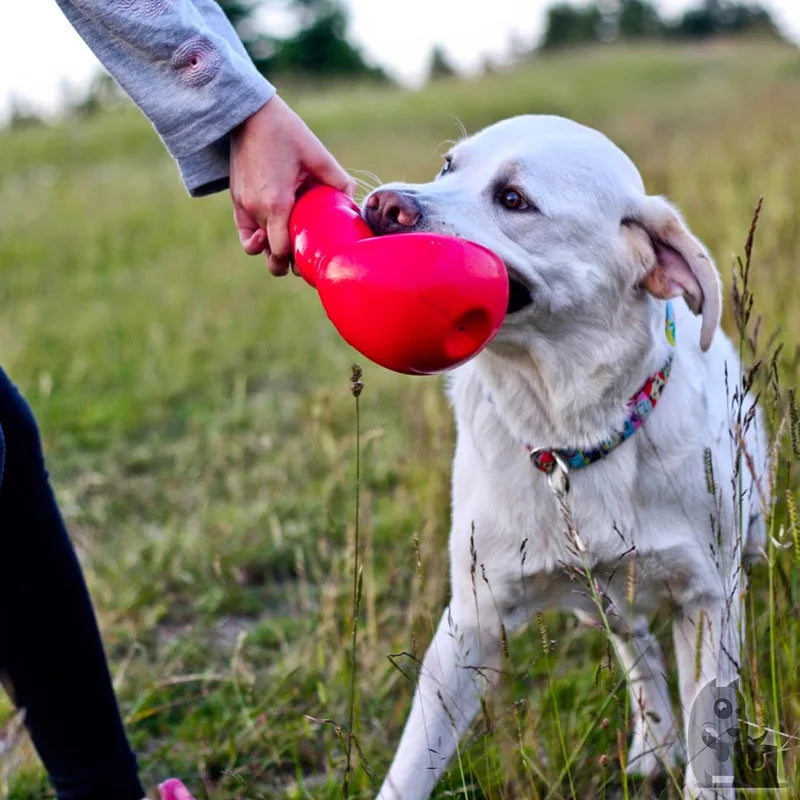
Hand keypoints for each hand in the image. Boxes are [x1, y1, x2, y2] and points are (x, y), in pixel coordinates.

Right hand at [230, 95, 355, 275]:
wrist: (247, 114)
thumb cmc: (284, 131)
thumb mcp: (316, 153)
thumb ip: (337, 179)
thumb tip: (353, 199)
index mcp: (277, 204)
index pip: (283, 252)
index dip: (297, 262)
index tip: (313, 259)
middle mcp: (257, 210)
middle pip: (270, 257)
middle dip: (285, 263)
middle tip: (304, 256)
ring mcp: (243, 207)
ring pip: (256, 247)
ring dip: (271, 250)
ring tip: (288, 241)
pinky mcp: (236, 200)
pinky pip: (245, 232)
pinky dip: (256, 238)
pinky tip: (271, 231)